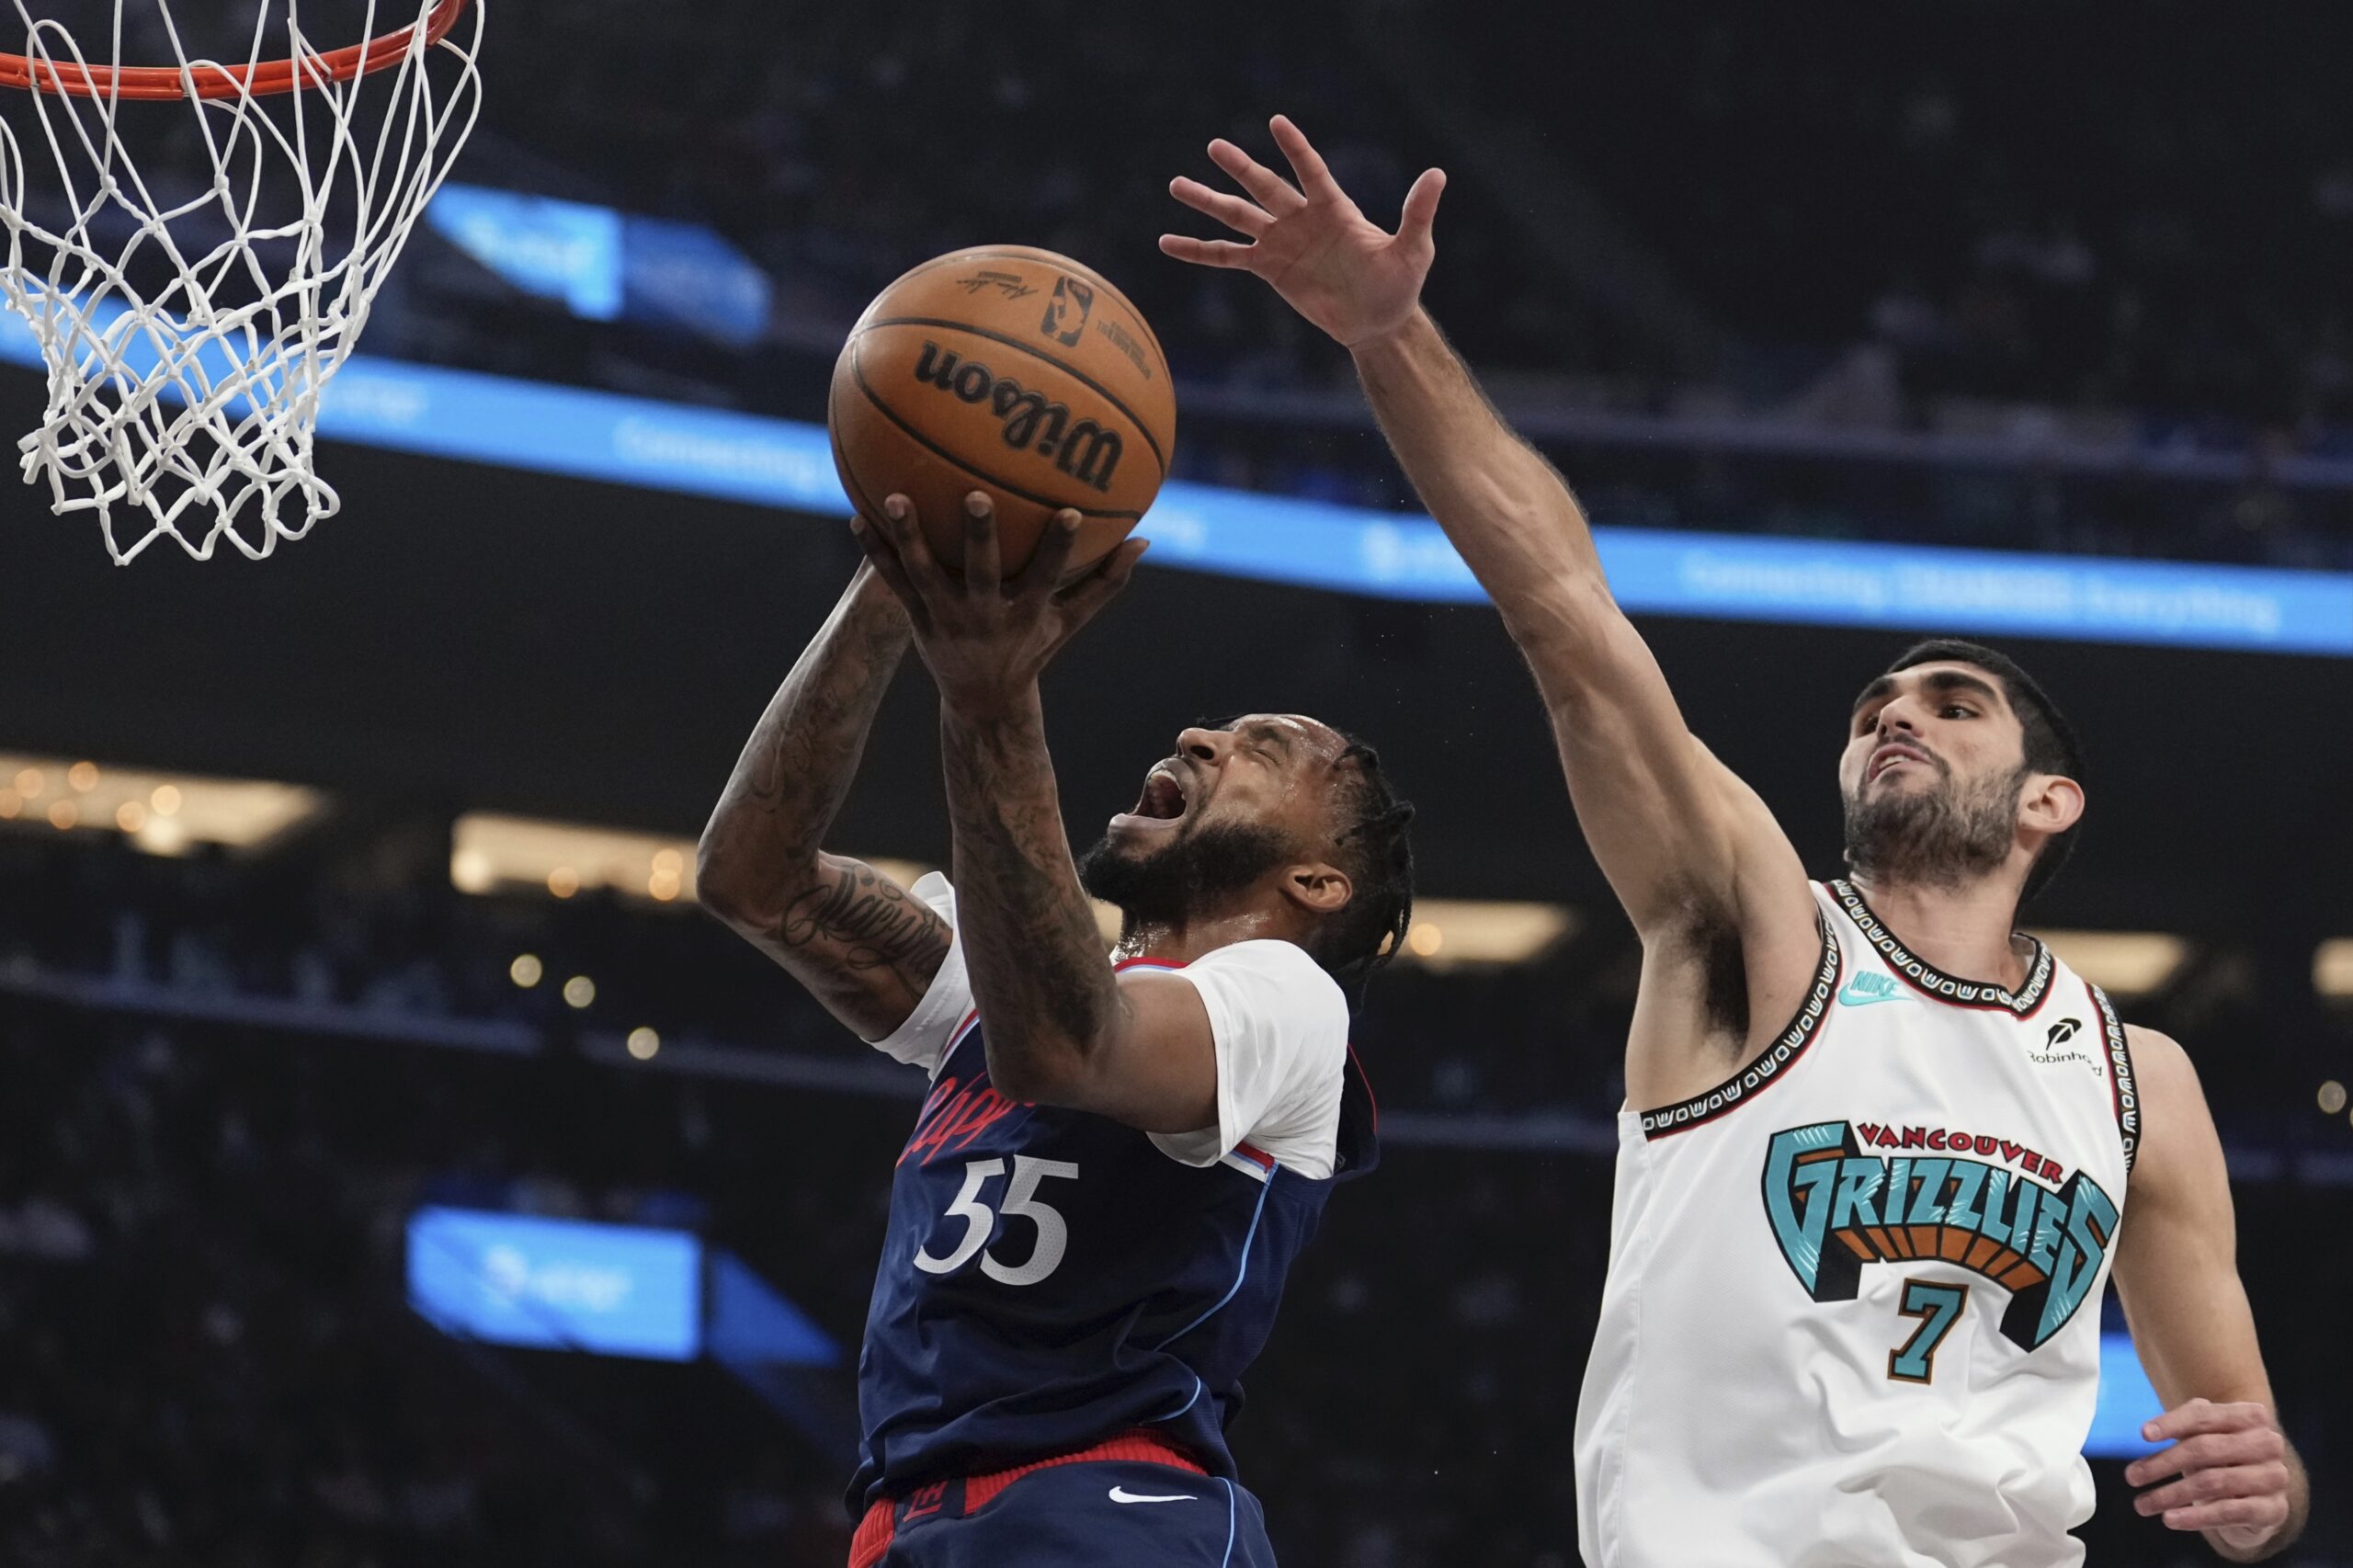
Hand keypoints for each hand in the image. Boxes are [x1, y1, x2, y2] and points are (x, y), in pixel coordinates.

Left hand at [852, 491, 1146, 716]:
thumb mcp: (1070, 621)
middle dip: (980, 537)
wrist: (983, 699)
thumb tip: (1145, 540)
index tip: (1069, 512)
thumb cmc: (1033, 647)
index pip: (1047, 578)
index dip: (1057, 549)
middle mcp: (985, 617)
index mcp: (1025, 615)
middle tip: (976, 496)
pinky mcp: (917, 620)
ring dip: (910, 537)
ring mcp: (946, 619)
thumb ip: (1105, 582)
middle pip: (982, 574)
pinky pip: (894, 584)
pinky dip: (876, 554)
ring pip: (925, 574)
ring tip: (895, 499)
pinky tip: (858, 518)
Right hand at [1161, 113, 1444, 348]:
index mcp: (1335, 208)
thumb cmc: (1399, 284)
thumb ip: (1417, 213)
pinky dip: (1199, 250)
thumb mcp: (1414, 251)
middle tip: (1214, 146)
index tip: (1276, 123)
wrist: (1377, 322)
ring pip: (1238, 216)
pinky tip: (1168, 243)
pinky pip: (1227, 256)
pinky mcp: (1269, 269)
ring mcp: (1282, 242)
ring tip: (1176, 184)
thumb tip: (1437, 174)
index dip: (1295, 149)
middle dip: (1240, 168)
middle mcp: (1302, 218)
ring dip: (1208, 201)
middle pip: (1265, 188)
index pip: (1310, 171)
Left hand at [2126, 1399, 2294, 1553]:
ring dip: (2171, 1495)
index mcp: (2251, 1416)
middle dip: (2163, 1463)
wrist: (2256, 1496)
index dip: (2172, 1423)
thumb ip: (2182, 1425)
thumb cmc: (2221, 1456)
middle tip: (2131, 1476)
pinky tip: (2170, 1519)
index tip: (2143, 1435)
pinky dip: (2196, 1517)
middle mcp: (2268, 1443)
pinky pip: (2229, 1512)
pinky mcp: (2274, 1509)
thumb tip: (2148, 1432)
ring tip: (2143, 1504)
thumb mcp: (2204, 1434)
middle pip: (2205, 1449)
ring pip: (2213, 1482)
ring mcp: (2275, 1477)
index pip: (2204, 1415)